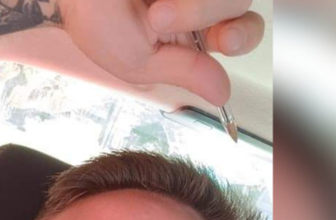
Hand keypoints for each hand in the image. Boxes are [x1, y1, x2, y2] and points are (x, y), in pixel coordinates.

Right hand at [57, 0, 264, 105]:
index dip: (241, 36)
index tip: (224, 39)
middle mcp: (198, 2)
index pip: (239, 33)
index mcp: (192, 32)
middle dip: (209, 14)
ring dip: (196, 5)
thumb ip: (183, 73)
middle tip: (167, 18)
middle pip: (238, 5)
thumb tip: (221, 94)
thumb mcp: (137, 61)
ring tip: (155, 10)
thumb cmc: (94, 18)